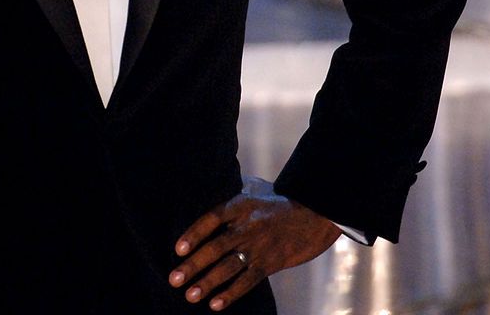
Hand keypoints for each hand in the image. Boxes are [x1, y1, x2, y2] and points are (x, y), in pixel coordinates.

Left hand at [168, 176, 340, 309]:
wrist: (316, 213)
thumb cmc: (280, 198)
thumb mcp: (254, 187)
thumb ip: (232, 191)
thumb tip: (209, 188)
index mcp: (240, 205)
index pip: (211, 219)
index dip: (193, 234)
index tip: (177, 249)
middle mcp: (247, 226)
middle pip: (215, 247)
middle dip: (193, 265)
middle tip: (174, 279)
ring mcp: (260, 246)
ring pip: (229, 268)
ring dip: (208, 283)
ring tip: (190, 295)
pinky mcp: (272, 263)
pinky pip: (248, 281)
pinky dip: (231, 294)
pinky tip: (215, 304)